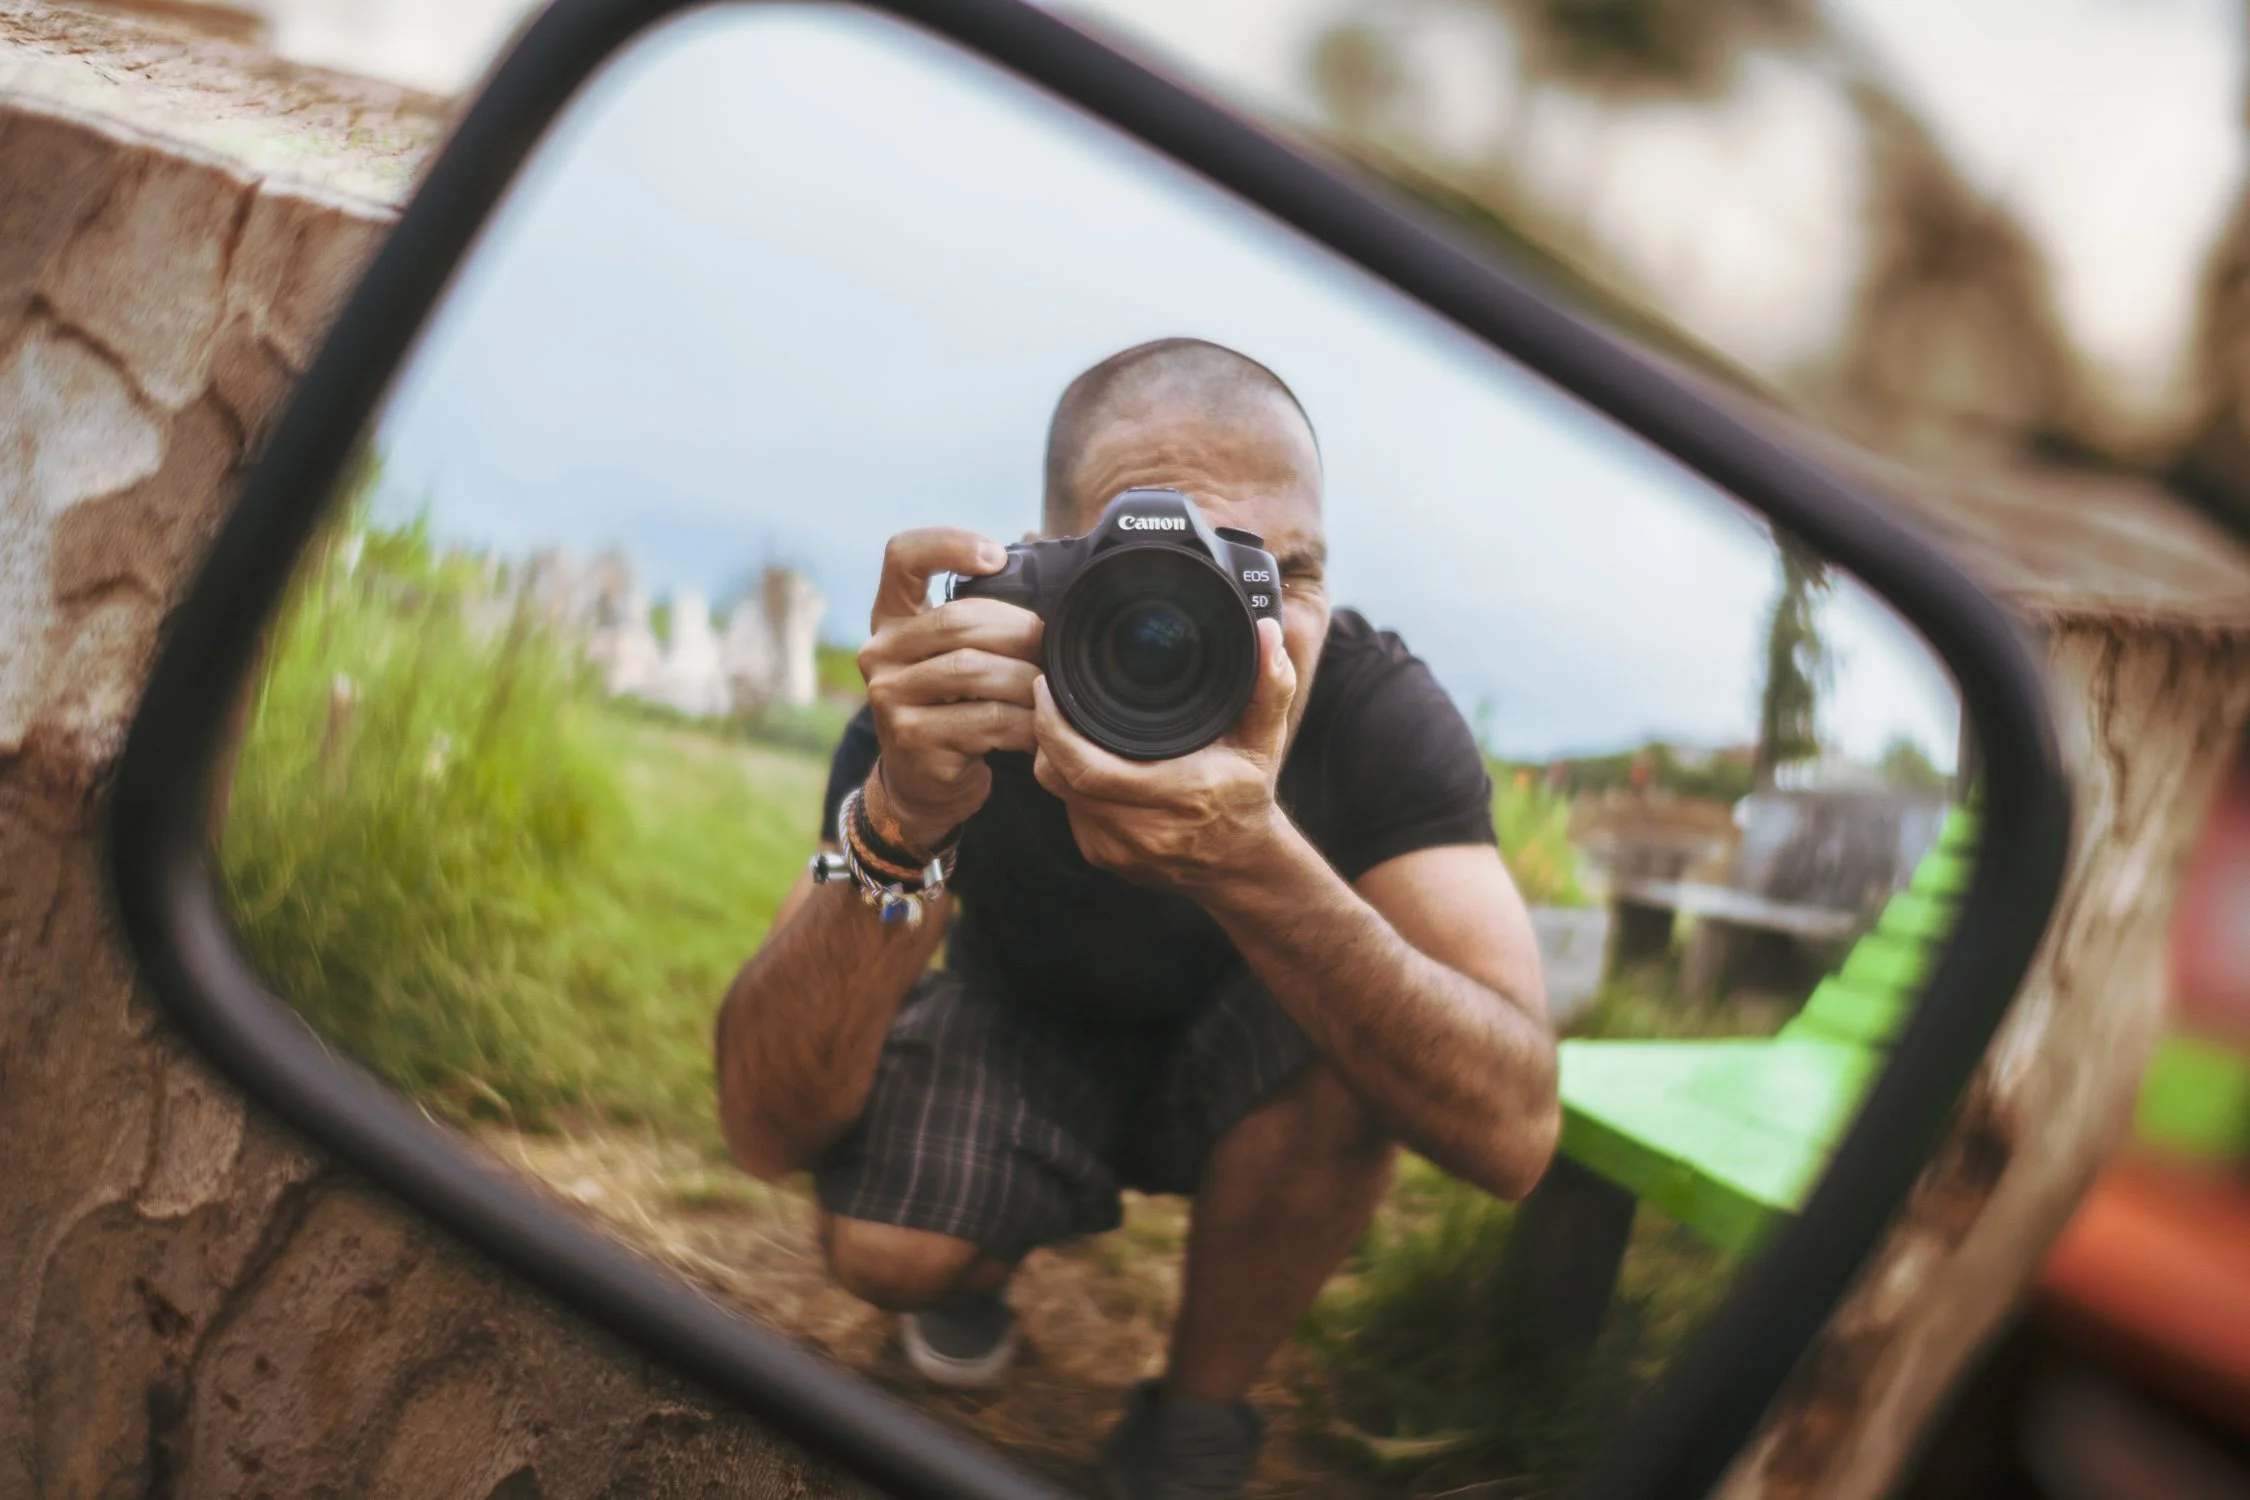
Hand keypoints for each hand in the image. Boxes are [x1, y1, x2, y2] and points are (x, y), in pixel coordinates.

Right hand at [859, 527, 1041, 849]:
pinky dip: (1025, 724)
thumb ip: (984, 613)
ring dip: (1027, 681)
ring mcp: (889, 697)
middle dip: (1018, 631)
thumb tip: (1037, 546)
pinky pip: (985, 720)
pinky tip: (1039, 730)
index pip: (903, 556)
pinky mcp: (911, 738)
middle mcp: (879, 652)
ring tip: (1050, 693)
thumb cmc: (953, 705)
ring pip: (974, 671)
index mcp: (892, 617)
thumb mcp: (954, 655)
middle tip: (1050, 647)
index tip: (996, 558)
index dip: (948, 544)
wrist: (922, 783)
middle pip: (958, 620)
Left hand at [1031, 617, 1297, 891]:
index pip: (1087, 767)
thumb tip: (1267, 634)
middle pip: (1060, 777)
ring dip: (1056, 757)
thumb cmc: (1247, 797)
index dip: (1054, 728)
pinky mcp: (1103, 857)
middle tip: (1048, 695)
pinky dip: (1071, 783)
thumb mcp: (1264, 740)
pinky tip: (1086, 761)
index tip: (1048, 688)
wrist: (1242, 866)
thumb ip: (1269, 686)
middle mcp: (1143, 829)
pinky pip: (1069, 811)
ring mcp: (1118, 849)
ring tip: (1065, 722)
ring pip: (1059, 794)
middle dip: (1046, 733)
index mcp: (1178, 794)